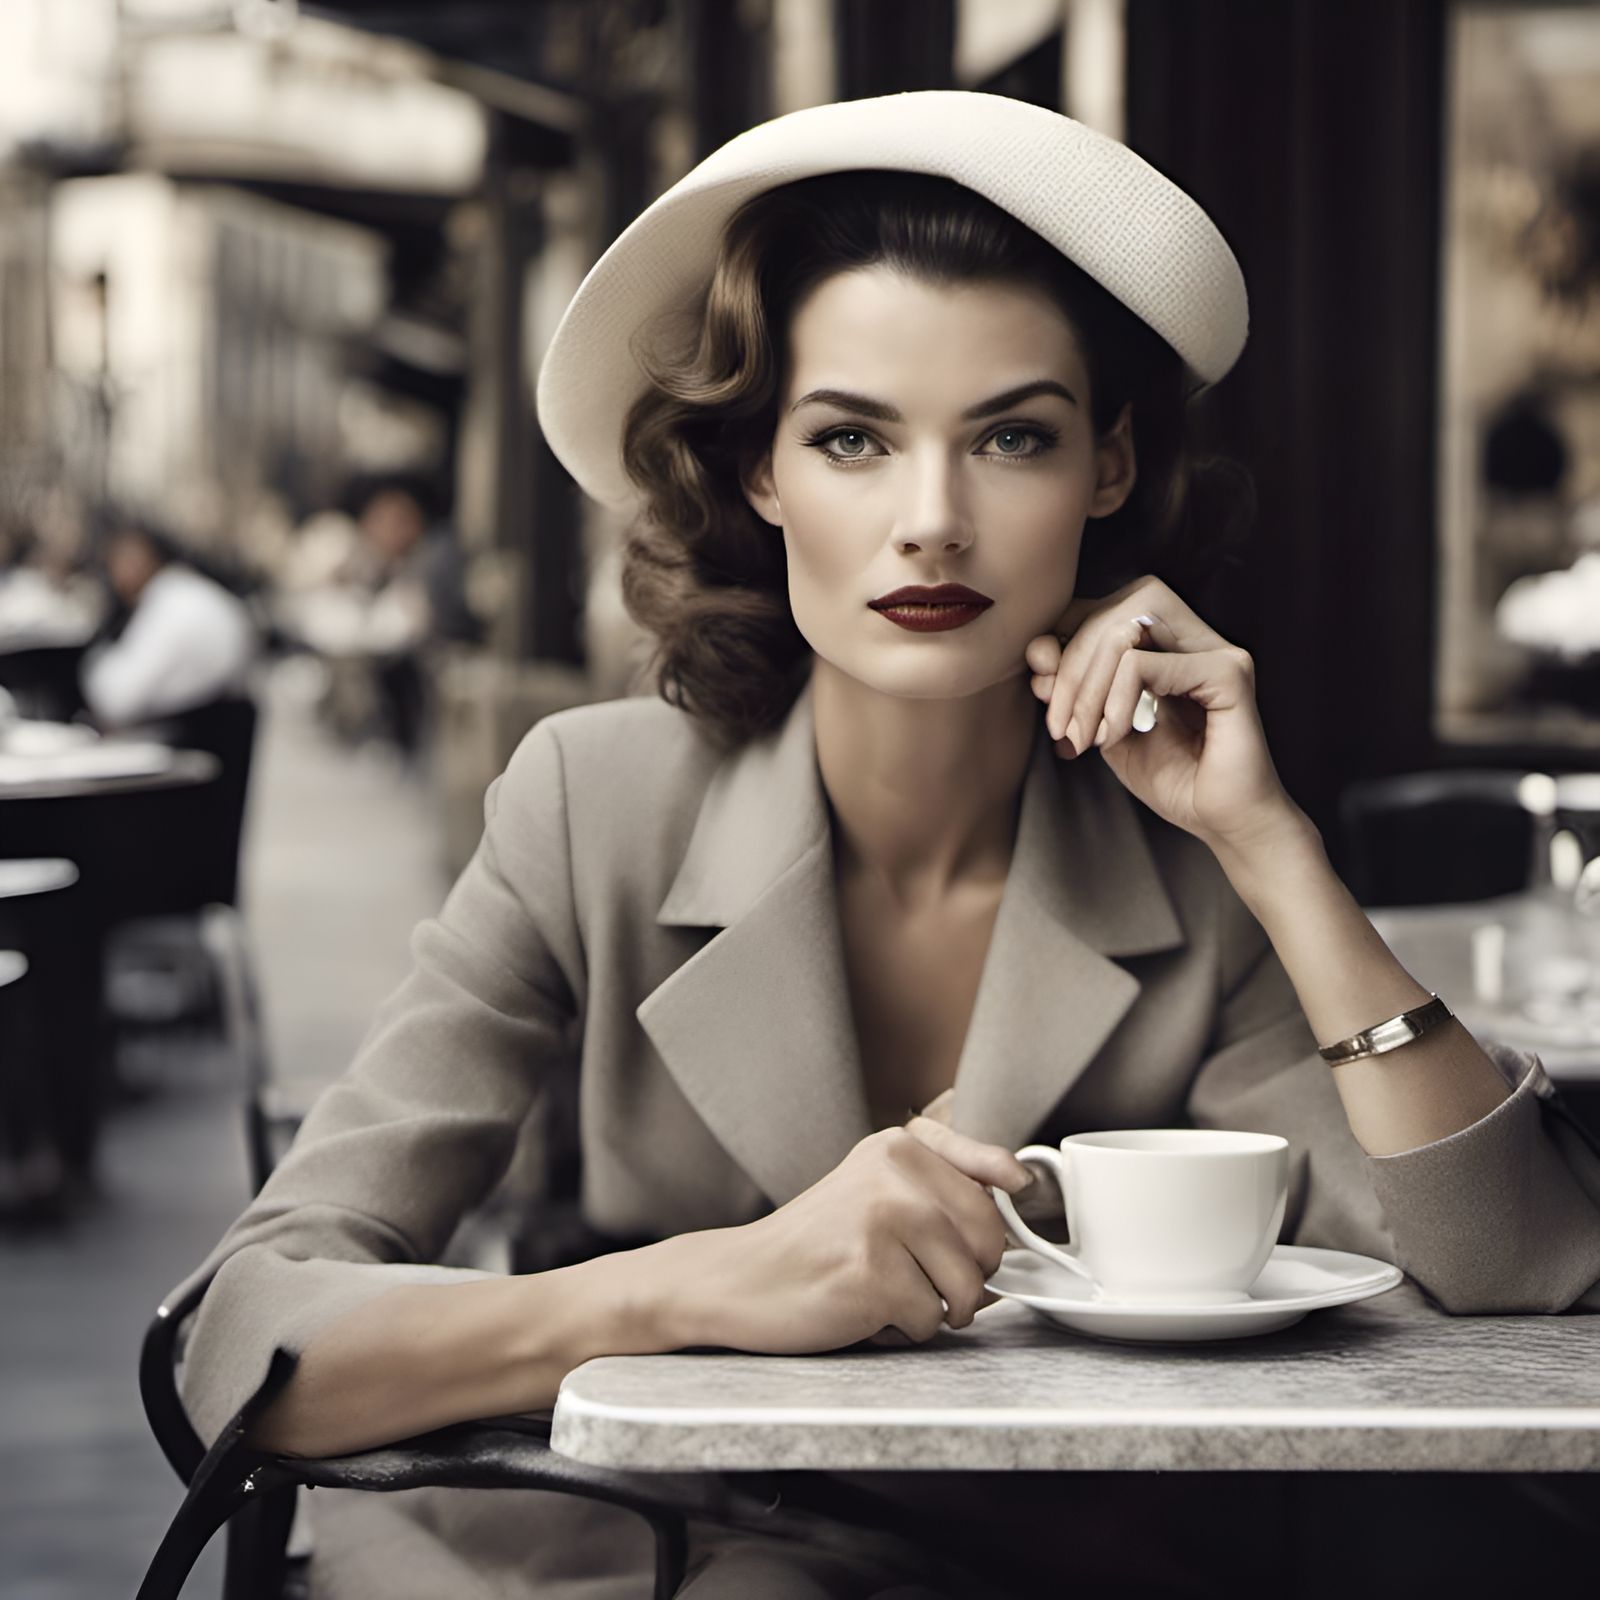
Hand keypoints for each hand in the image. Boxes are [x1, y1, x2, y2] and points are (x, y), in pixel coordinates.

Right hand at [684, 1124, 1030, 1354]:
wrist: (741, 1278)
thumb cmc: (816, 1241)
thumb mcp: (875, 1182)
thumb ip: (941, 1176)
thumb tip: (1023, 1188)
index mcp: (899, 1145)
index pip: (997, 1173)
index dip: (1008, 1204)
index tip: (1015, 1205)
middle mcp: (894, 1174)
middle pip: (991, 1239)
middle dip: (970, 1273)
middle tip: (923, 1274)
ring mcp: (883, 1223)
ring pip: (969, 1287)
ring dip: (937, 1308)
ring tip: (887, 1289)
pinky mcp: (873, 1276)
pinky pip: (931, 1321)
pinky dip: (904, 1330)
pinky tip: (864, 1307)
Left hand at [1023, 574, 1304, 855]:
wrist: (1225, 825)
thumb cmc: (1176, 781)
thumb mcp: (1104, 731)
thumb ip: (1074, 689)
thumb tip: (1038, 650)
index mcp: (1168, 645)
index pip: (1104, 609)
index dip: (1063, 639)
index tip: (1044, 691)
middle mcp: (1194, 638)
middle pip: (1113, 610)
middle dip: (1070, 665)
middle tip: (1062, 725)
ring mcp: (1215, 650)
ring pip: (1124, 630)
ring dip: (1088, 686)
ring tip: (1087, 736)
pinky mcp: (1228, 672)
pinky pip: (1143, 664)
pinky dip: (1116, 702)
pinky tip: (1117, 736)